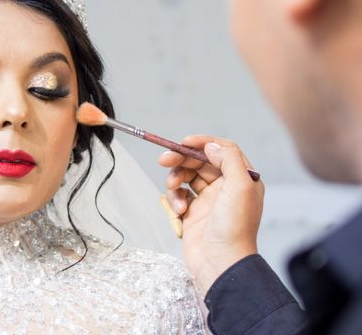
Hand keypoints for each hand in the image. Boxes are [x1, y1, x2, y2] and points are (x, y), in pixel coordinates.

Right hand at [159, 135, 264, 294]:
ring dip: (175, 179)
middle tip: (163, 159)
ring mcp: (209, 200)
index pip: (222, 150)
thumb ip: (228, 159)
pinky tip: (179, 211)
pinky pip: (179, 196)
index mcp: (241, 179)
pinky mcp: (193, 213)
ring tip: (173, 189)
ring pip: (186, 176)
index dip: (202, 143)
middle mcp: (226, 187)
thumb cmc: (234, 227)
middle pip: (199, 161)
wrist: (220, 263)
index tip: (184, 142)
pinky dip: (175, 200)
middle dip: (181, 159)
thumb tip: (211, 146)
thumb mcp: (239, 187)